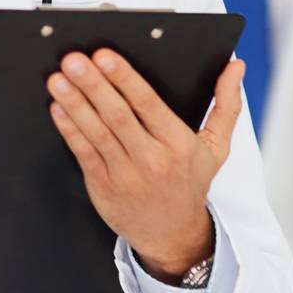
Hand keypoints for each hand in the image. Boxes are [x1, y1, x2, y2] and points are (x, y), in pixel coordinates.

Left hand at [47, 50, 244, 280]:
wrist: (173, 235)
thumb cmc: (191, 183)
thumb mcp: (217, 147)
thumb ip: (227, 104)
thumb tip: (235, 66)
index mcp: (179, 144)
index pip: (148, 104)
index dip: (124, 78)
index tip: (104, 56)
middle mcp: (152, 159)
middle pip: (117, 116)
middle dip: (93, 85)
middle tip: (73, 59)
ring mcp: (125, 175)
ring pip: (96, 133)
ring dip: (74, 103)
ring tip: (58, 79)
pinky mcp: (102, 186)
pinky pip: (83, 153)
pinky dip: (69, 128)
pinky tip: (58, 108)